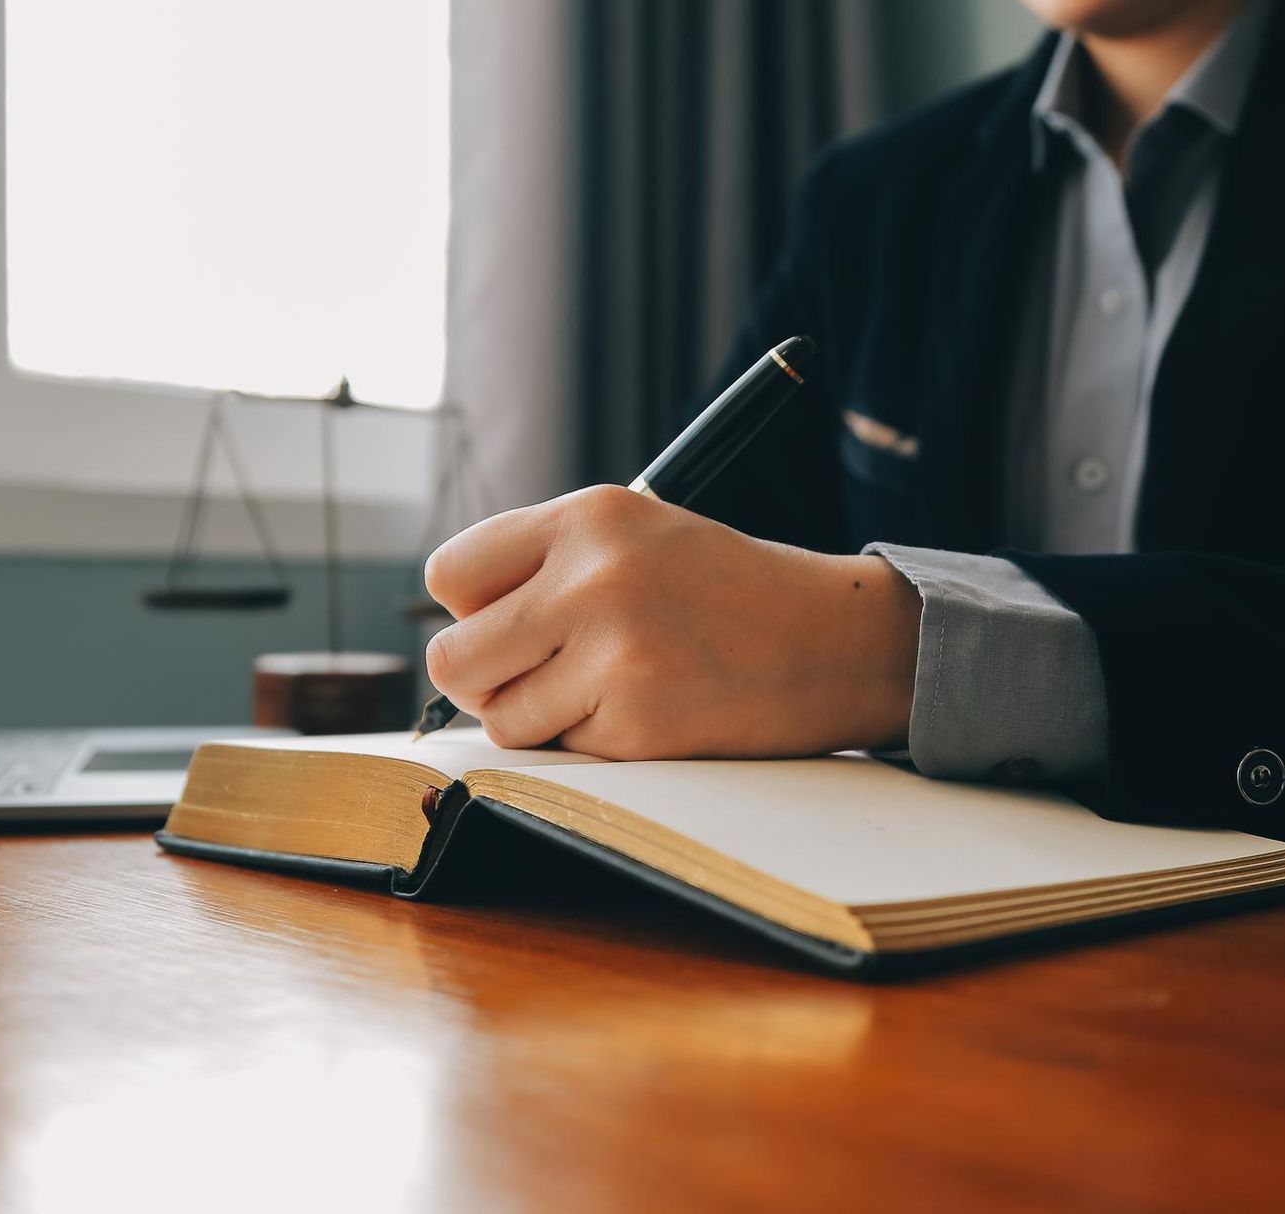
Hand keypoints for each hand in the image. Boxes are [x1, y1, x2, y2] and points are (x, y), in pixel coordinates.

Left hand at [422, 485, 921, 758]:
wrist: (834, 642)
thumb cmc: (726, 592)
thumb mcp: (638, 534)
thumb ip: (546, 564)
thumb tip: (454, 635)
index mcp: (588, 516)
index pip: (450, 574)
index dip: (469, 610)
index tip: (507, 622)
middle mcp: (592, 578)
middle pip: (453, 657)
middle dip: (481, 679)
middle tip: (533, 676)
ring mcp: (613, 654)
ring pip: (499, 717)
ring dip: (538, 718)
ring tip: (605, 689)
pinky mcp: (636, 724)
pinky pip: (559, 752)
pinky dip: (589, 745)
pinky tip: (646, 710)